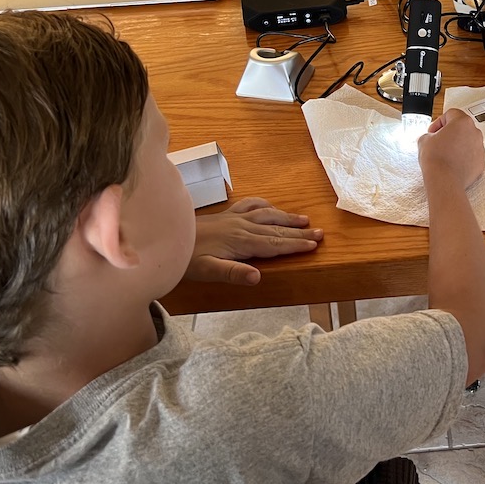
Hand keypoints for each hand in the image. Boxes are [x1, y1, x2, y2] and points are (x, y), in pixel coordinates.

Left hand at [185, 197, 322, 284]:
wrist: (164, 237)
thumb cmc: (185, 260)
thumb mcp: (207, 272)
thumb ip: (232, 273)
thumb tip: (258, 277)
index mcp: (241, 242)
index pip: (275, 244)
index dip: (296, 244)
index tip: (315, 244)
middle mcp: (241, 226)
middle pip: (276, 229)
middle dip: (299, 231)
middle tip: (320, 233)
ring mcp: (233, 218)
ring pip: (267, 214)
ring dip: (287, 217)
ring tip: (304, 219)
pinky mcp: (225, 215)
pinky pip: (250, 205)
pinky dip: (265, 205)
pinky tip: (270, 207)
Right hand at [418, 109, 484, 190]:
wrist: (444, 180)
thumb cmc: (436, 159)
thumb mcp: (424, 139)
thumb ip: (429, 134)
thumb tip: (431, 138)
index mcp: (462, 122)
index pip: (451, 114)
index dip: (438, 122)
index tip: (433, 131)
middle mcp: (475, 133)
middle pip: (461, 127)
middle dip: (449, 133)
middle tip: (438, 141)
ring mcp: (480, 148)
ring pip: (468, 141)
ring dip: (457, 145)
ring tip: (445, 154)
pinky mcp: (480, 162)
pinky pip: (471, 156)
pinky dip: (463, 157)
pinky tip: (452, 163)